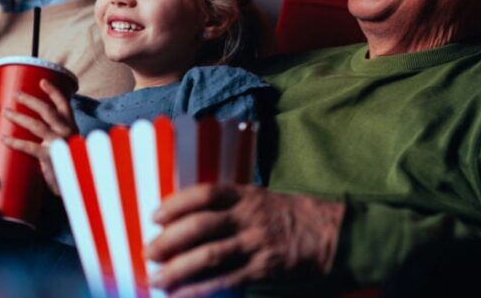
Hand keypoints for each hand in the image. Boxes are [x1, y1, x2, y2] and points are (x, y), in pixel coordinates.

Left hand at [0, 79, 76, 195]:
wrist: (78, 185)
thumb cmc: (68, 163)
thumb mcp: (67, 143)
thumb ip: (57, 132)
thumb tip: (40, 121)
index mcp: (71, 126)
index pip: (64, 104)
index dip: (53, 91)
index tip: (42, 80)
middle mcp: (68, 132)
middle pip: (47, 110)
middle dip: (30, 100)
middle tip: (14, 94)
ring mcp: (60, 144)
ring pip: (37, 125)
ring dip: (19, 117)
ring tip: (5, 113)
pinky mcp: (51, 157)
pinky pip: (30, 147)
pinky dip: (16, 142)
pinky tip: (4, 139)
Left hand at [146, 185, 344, 296]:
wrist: (331, 234)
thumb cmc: (293, 215)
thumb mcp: (263, 199)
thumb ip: (232, 206)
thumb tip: (191, 218)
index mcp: (247, 195)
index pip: (205, 194)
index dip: (177, 204)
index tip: (155, 216)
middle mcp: (249, 216)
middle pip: (200, 225)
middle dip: (169, 240)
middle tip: (149, 252)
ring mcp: (256, 242)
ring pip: (208, 255)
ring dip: (177, 268)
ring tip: (157, 279)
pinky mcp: (263, 267)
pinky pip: (225, 280)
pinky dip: (199, 289)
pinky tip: (180, 295)